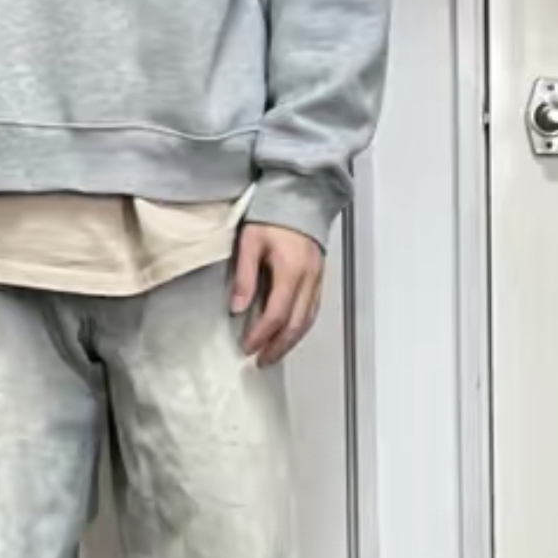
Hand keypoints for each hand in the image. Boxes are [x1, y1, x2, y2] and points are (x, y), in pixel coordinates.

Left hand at [231, 223, 324, 366]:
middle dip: (277, 346)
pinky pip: (313, 309)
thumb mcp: (250, 241)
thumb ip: (244, 276)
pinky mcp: (319, 277)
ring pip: (308, 320)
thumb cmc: (272, 214)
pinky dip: (301, 327)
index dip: (261, 335)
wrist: (300, 196)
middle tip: (261, 361)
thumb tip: (237, 309)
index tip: (247, 347)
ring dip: (291, 341)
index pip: (276, 314)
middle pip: (295, 324)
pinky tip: (290, 333)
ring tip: (274, 354)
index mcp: (291, 270)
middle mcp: (309, 278)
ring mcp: (317, 279)